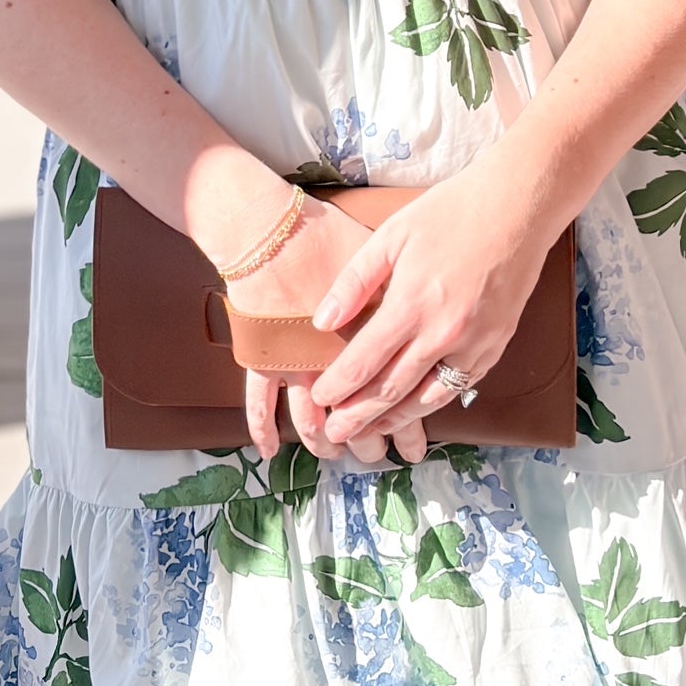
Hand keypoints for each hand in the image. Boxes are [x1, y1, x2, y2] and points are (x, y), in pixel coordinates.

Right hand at [221, 194, 426, 464]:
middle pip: (355, 416)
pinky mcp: (263, 358)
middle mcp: (334, 361)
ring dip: (321, 442)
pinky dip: (261, 429)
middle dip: (368, 442)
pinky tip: (268, 451)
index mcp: (370, 338)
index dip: (402, 425)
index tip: (410, 443)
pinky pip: (258, 403)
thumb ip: (400, 292)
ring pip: (309, 420)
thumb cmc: (329, 236)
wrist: (272, 229)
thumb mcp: (382, 256)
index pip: (392, 395)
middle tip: (376, 455)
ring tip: (332, 452)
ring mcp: (295, 363)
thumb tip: (426, 309)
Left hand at [306, 166, 550, 446]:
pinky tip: (415, 409)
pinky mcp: (495, 348)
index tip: (318, 399)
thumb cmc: (450, 214)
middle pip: (392, 390)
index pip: (365, 361)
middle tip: (335, 436)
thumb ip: (355, 281)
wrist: (517, 209)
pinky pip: (457, 388)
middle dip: (359, 416)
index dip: (338, 386)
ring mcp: (473, 346)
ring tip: (369, 435)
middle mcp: (443, 334)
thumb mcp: (392, 235)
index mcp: (411, 304)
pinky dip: (431, 404)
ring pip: (426, 399)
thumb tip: (322, 322)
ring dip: (394, 421)